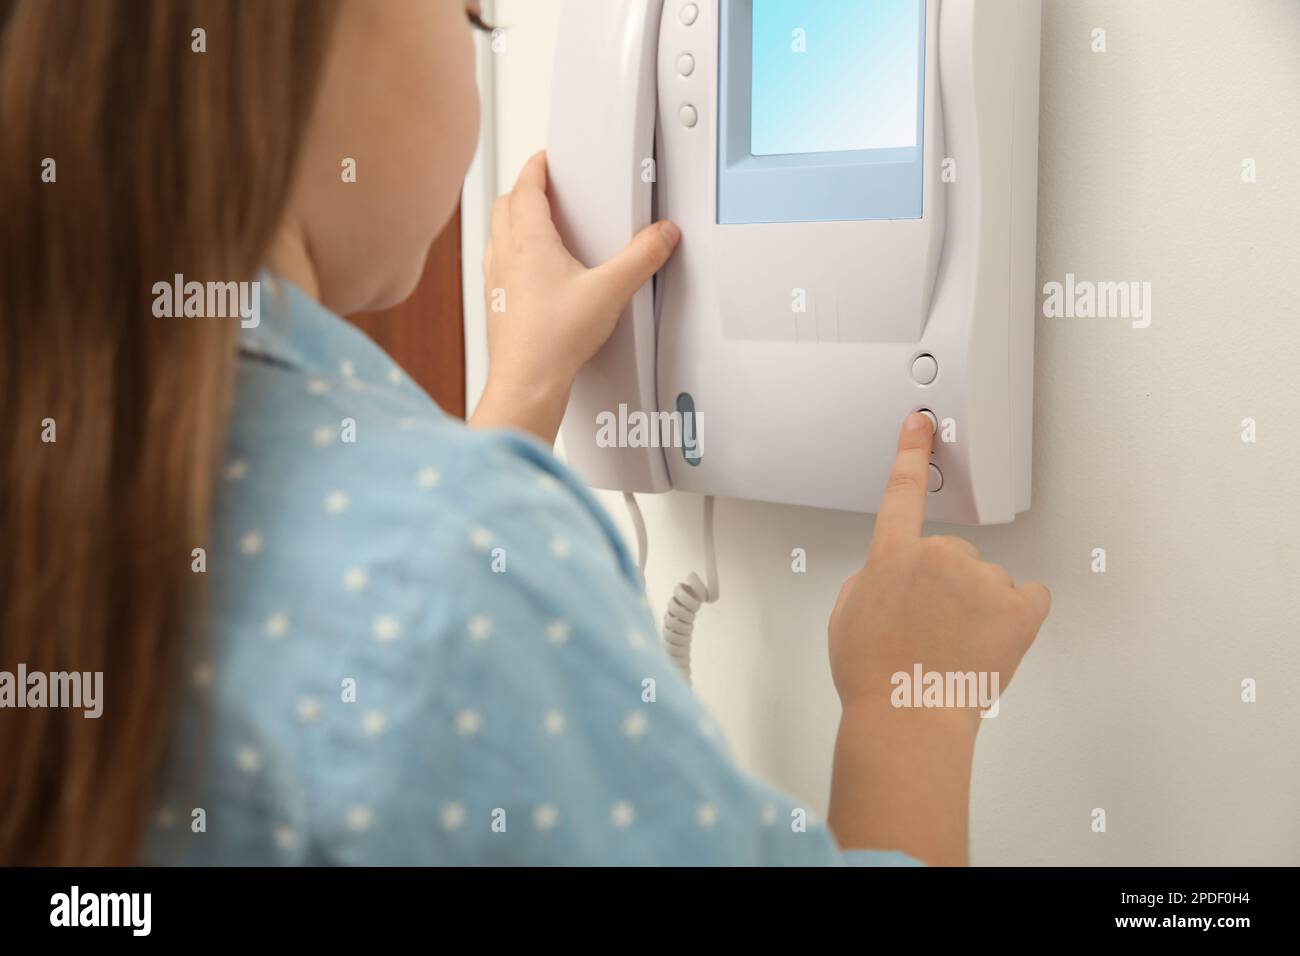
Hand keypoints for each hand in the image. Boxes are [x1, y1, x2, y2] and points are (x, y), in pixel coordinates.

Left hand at [470, 151, 680, 442]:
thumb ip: (642, 258)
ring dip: (513, 222)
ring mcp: (496, 281)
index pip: (525, 186)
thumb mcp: (611, 290)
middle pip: (505, 205)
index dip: (536, 167)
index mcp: (528, 241)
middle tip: (544, 187)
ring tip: (538, 226)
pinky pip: (498, 266)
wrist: (526, 382)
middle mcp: (505, 255)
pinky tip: (532, 274)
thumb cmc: (553, 340)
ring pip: (497, 235)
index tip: (545, 158)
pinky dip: (511, 255)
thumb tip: (662, 236)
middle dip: (524, 190)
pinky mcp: (496, 305)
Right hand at [825, 412, 1050, 864]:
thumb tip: (894, 578)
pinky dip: (1017, 614)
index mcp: (892, 555)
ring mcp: (982, 581)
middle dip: (941, 583)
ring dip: (974, 605)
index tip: (921, 424)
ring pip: (985, 579)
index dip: (910, 450)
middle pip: (948, 553)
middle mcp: (939, 556)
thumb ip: (870, 579)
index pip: (902, 489)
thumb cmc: (873, 675)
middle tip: (925, 626)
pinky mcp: (1019, 610)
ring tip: (952, 644)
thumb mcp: (845, 615)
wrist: (907, 718)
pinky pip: (1029, 596)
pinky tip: (993, 637)